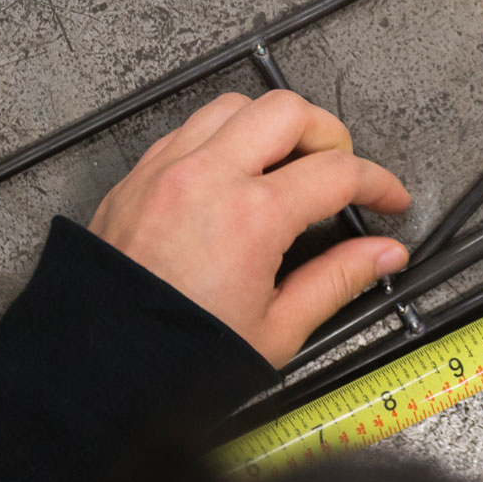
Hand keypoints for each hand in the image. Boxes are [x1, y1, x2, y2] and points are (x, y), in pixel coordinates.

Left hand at [88, 91, 412, 363]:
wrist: (94, 375)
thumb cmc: (172, 360)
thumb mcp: (276, 329)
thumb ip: (338, 280)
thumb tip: (382, 254)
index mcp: (251, 216)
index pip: (338, 171)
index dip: (378, 183)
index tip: (387, 198)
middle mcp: (207, 178)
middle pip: (288, 111)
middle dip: (328, 135)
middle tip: (340, 171)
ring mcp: (166, 172)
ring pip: (235, 106)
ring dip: (272, 127)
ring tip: (287, 165)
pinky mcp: (136, 180)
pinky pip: (190, 129)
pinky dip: (223, 138)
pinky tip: (235, 174)